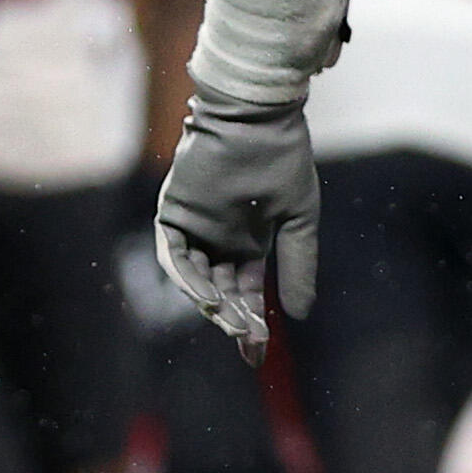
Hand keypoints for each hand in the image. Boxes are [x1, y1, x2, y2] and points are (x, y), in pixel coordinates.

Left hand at [154, 97, 318, 358]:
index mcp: (249, 241)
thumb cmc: (282, 161)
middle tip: (248, 341)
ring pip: (195, 277)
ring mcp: (194, 226)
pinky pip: (172, 255)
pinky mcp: (173, 213)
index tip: (259, 351)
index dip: (252, 320)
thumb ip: (297, 265)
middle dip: (233, 318)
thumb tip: (299, 315)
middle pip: (220, 290)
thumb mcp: (298, 221)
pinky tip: (207, 296)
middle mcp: (218, 238)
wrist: (257, 121)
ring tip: (230, 320)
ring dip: (210, 301)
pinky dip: (186, 277)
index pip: (244, 291)